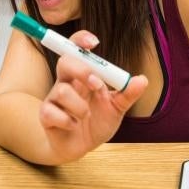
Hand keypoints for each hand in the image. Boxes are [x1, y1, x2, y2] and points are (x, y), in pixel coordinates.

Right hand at [39, 31, 147, 163]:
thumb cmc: (96, 122)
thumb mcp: (116, 108)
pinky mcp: (46, 116)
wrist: (80, 148)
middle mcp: (66, 82)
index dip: (81, 40)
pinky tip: (74, 126)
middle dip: (82, 70)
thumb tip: (142, 79)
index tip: (94, 42)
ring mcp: (54, 98)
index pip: (76, 49)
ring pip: (61, 90)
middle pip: (65, 62)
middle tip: (97, 84)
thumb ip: (127, 94)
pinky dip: (68, 121)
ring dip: (80, 106)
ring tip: (86, 115)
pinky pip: (52, 113)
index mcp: (81, 76)